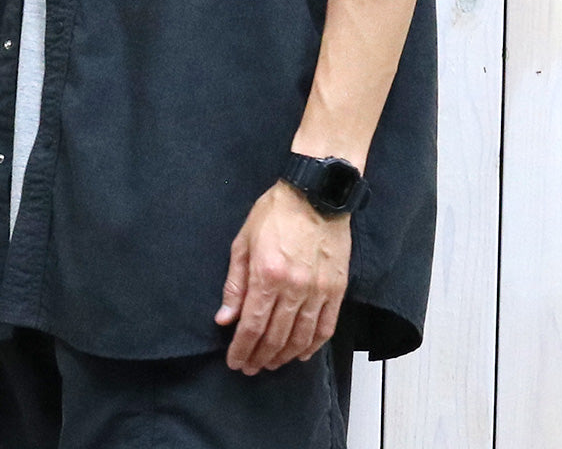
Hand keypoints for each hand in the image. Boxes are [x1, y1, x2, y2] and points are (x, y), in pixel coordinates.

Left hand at [214, 181, 350, 374]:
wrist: (315, 194)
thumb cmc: (275, 213)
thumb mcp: (244, 242)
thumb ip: (235, 283)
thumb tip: (225, 318)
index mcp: (267, 275)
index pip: (252, 326)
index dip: (241, 349)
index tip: (235, 361)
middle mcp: (293, 288)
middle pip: (275, 337)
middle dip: (259, 357)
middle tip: (250, 367)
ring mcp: (318, 290)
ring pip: (300, 338)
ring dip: (283, 356)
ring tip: (271, 364)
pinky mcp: (337, 289)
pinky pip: (325, 327)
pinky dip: (312, 346)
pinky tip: (301, 354)